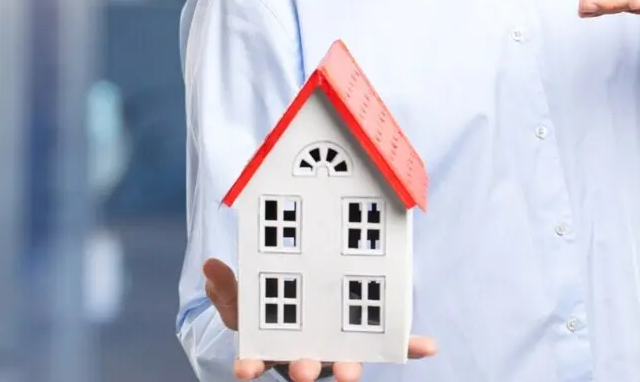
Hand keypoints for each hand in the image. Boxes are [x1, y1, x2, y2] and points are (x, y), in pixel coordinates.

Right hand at [203, 259, 438, 381]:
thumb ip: (226, 287)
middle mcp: (307, 353)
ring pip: (345, 363)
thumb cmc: (267, 308)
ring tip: (354, 373)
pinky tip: (429, 346)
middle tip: (304, 370)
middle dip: (306, 370)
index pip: (257, 357)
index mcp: (273, 344)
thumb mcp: (243, 299)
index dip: (249, 364)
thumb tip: (210, 268)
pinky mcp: (367, 339)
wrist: (302, 306)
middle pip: (306, 367)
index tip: (243, 369)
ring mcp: (338, 349)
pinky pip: (389, 344)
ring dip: (351, 369)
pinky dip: (409, 346)